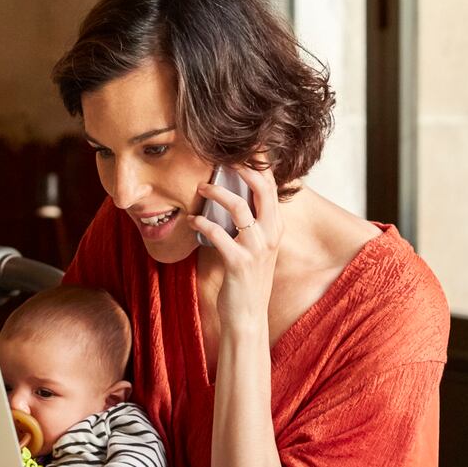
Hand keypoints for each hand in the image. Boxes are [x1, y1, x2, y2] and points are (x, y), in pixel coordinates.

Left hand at [188, 164, 285, 341]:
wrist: (247, 317)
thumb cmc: (246, 279)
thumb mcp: (256, 247)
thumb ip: (250, 222)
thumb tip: (231, 194)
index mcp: (276, 227)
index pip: (272, 187)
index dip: (258, 164)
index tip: (240, 148)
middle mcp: (271, 235)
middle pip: (263, 188)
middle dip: (243, 168)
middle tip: (221, 158)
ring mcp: (256, 249)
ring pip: (240, 207)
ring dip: (216, 193)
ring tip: (200, 188)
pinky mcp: (239, 263)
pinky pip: (218, 233)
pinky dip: (201, 223)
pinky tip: (191, 221)